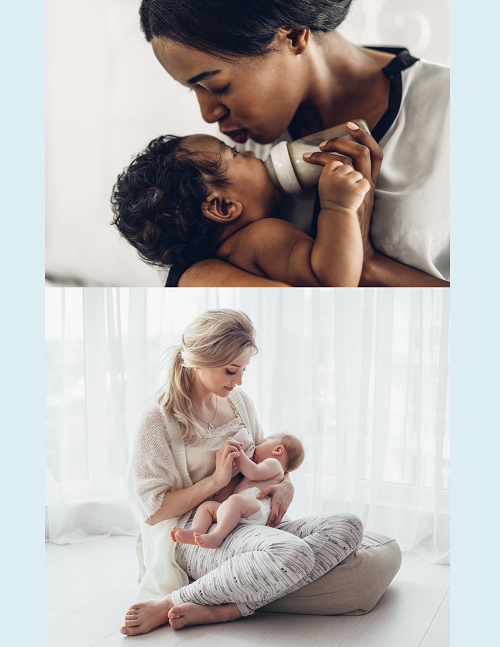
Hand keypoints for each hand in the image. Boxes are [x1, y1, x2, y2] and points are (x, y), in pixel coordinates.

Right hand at [213, 438, 242, 488]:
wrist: (219, 480)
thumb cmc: (223, 470)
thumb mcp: (224, 459)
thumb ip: (227, 453)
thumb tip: (234, 448)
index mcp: (219, 452)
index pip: (227, 441)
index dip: (235, 441)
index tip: (240, 445)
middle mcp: (220, 454)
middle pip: (228, 442)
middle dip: (236, 443)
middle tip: (240, 448)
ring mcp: (222, 458)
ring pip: (228, 447)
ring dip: (235, 448)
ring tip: (238, 453)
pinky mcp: (225, 464)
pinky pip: (231, 455)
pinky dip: (236, 454)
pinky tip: (238, 456)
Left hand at [256, 478, 293, 526]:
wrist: (289, 488)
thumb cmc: (279, 488)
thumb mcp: (271, 487)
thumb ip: (263, 492)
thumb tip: (257, 497)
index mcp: (277, 502)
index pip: (274, 514)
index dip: (269, 520)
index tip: (264, 524)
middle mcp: (281, 508)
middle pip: (276, 520)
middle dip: (270, 525)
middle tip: (263, 528)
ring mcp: (284, 510)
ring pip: (279, 521)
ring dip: (273, 525)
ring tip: (266, 527)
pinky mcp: (285, 511)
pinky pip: (280, 519)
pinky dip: (276, 522)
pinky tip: (271, 523)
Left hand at [304, 123, 382, 258]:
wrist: (353, 248)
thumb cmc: (347, 228)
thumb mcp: (350, 203)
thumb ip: (343, 189)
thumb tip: (324, 175)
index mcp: (370, 183)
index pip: (376, 154)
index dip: (364, 136)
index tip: (350, 126)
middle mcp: (369, 184)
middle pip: (368, 151)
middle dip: (351, 136)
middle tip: (332, 134)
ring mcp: (361, 190)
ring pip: (357, 157)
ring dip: (337, 146)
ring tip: (319, 147)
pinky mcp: (351, 196)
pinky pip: (339, 171)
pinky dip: (324, 161)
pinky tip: (310, 161)